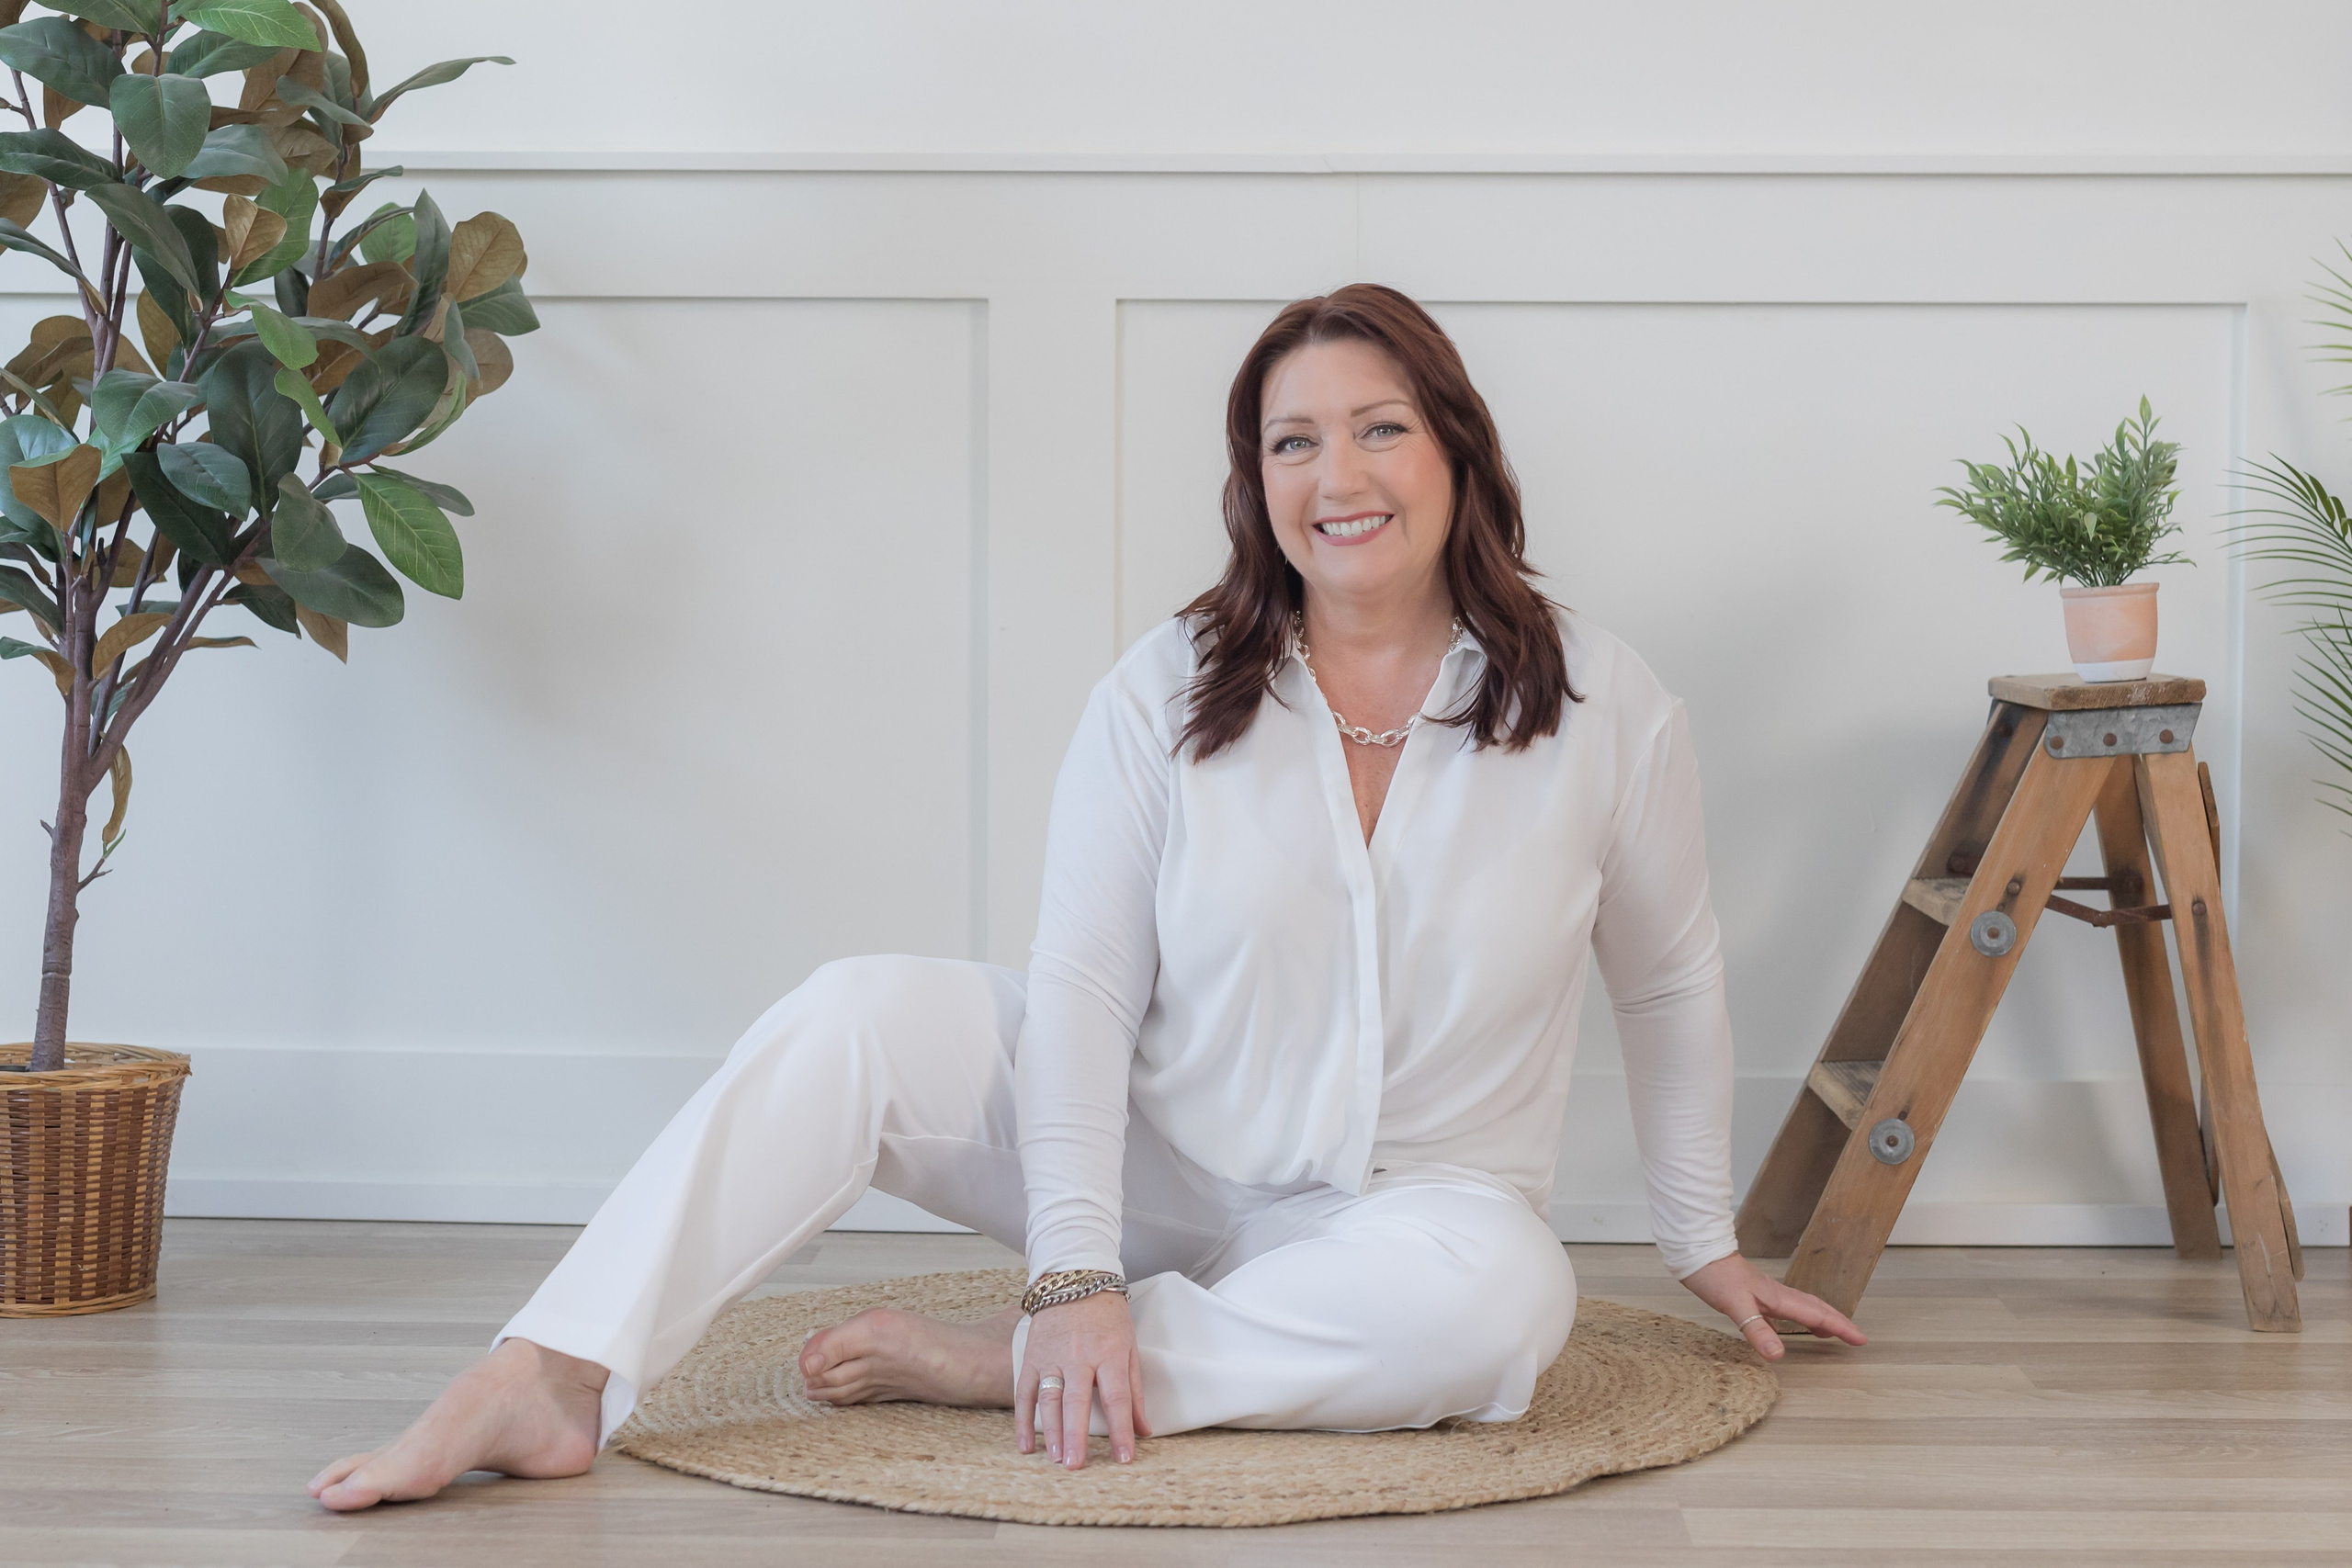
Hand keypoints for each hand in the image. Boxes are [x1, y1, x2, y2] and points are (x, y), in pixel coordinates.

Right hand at [1015, 1289, 1149, 1468]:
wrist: (1074, 1280)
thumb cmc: (1107, 1317)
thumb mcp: (1128, 1347)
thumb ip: (1134, 1390)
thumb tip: (1144, 1429)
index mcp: (1108, 1353)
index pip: (1117, 1398)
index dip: (1121, 1430)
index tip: (1124, 1457)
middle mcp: (1078, 1356)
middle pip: (1077, 1401)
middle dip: (1076, 1435)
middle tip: (1076, 1465)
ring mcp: (1051, 1357)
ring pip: (1049, 1399)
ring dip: (1051, 1431)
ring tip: (1056, 1459)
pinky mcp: (1031, 1357)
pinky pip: (1024, 1392)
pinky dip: (1022, 1420)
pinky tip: (1026, 1445)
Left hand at [1679, 1252, 1866, 1359]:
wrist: (1696, 1252)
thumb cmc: (1714, 1276)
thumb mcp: (1735, 1306)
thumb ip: (1757, 1330)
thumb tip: (1778, 1356)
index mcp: (1778, 1298)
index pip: (1817, 1315)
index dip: (1840, 1328)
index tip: (1861, 1339)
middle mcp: (1776, 1295)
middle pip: (1815, 1308)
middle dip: (1838, 1323)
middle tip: (1856, 1338)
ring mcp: (1764, 1294)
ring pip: (1801, 1308)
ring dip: (1819, 1319)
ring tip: (1830, 1333)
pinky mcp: (1751, 1295)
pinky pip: (1782, 1310)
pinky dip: (1793, 1319)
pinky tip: (1785, 1327)